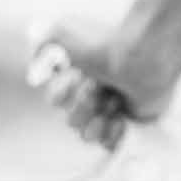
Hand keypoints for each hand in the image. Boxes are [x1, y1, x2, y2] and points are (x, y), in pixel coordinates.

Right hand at [25, 17, 177, 150]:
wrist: (145, 57)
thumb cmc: (108, 45)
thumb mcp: (65, 34)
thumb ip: (42, 45)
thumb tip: (34, 62)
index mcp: (80, 77)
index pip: (55, 100)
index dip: (62, 94)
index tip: (76, 77)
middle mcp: (95, 94)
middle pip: (71, 120)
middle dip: (83, 105)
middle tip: (100, 88)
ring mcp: (112, 111)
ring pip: (87, 134)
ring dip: (98, 118)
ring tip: (114, 101)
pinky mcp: (130, 124)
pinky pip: (109, 146)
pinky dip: (113, 133)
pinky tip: (121, 116)